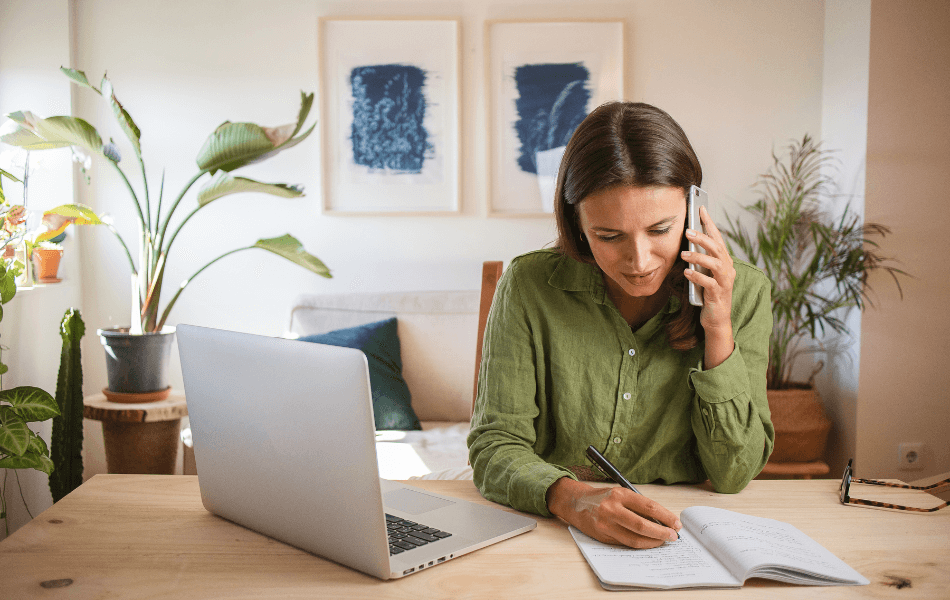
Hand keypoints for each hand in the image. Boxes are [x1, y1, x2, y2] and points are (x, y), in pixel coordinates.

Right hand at [546, 478, 680, 548]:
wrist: (575, 502)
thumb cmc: (602, 498)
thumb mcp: (619, 494)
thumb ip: (637, 505)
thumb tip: (661, 520)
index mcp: (620, 494)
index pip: (649, 506)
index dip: (665, 516)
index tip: (676, 523)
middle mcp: (612, 509)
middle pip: (642, 525)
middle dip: (662, 532)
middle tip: (673, 536)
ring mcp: (606, 524)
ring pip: (634, 538)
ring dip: (652, 542)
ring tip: (663, 541)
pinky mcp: (602, 536)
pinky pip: (625, 543)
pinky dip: (639, 544)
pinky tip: (648, 543)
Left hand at [682, 205, 735, 367]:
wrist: (716, 319)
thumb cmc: (708, 294)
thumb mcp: (704, 273)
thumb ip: (700, 259)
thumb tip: (687, 242)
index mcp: (724, 262)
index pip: (718, 238)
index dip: (709, 223)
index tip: (700, 209)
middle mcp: (728, 269)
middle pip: (718, 249)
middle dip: (703, 238)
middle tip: (688, 231)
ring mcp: (725, 282)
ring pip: (715, 264)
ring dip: (699, 257)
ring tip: (684, 254)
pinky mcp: (718, 295)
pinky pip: (709, 283)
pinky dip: (698, 276)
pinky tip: (687, 273)